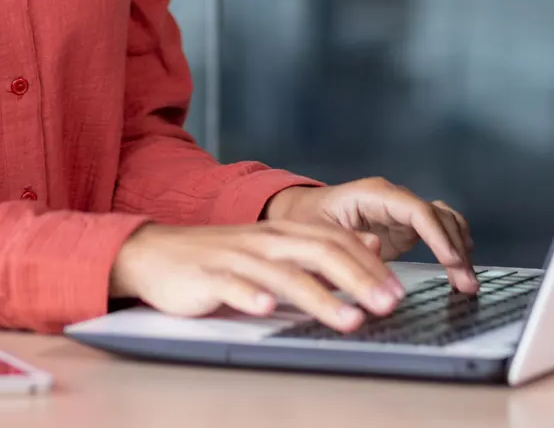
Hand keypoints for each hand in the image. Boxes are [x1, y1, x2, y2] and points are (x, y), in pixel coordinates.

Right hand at [108, 220, 405, 332]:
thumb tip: (372, 247)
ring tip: (349, 319)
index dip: (370, 266)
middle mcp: (264, 240)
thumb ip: (320, 248)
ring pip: (283, 274)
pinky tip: (267, 310)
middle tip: (388, 305)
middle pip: (319, 253)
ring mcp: (235, 258)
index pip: (336, 242)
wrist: (155, 253)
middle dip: (358, 280)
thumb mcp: (273, 248)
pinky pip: (231, 285)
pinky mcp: (207, 276)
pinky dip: (250, 296)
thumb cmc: (219, 257)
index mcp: (283, 233)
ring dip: (320, 298)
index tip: (397, 292)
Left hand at [263, 179, 477, 293]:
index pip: (416, 209)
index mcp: (373, 194)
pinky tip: (461, 267)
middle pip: (437, 216)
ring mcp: (401, 212)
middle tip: (467, 282)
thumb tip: (377, 248)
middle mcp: (393, 199)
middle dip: (456, 248)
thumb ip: (346, 241)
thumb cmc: (305, 219)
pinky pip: (439, 232)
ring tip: (468, 282)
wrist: (300, 214)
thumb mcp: (317, 233)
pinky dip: (453, 247)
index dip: (438, 235)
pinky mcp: (404, 228)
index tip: (453, 260)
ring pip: (444, 222)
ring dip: (459, 249)